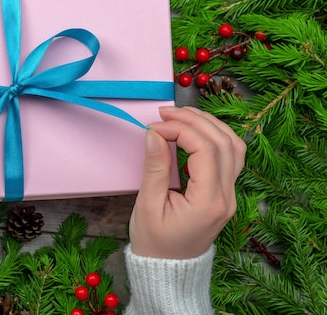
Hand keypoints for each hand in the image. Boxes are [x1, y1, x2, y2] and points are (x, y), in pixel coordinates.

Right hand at [129, 106, 245, 258]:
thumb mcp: (148, 206)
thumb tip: (154, 133)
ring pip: (234, 145)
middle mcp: (227, 196)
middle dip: (194, 120)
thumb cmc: (154, 242)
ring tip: (180, 116)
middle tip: (164, 113)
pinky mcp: (226, 193)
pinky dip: (215, 136)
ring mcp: (230, 194)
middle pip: (223, 142)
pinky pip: (230, 156)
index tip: (153, 127)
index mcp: (209, 202)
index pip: (204, 149)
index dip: (179, 130)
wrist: (169, 269)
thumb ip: (155, 167)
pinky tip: (194, 130)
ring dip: (209, 124)